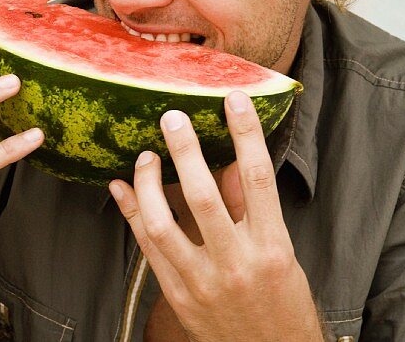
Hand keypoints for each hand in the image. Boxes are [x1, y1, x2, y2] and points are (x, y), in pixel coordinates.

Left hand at [109, 91, 321, 341]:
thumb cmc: (282, 305)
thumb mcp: (283, 256)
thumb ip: (254, 208)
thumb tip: (236, 157)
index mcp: (273, 249)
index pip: (259, 180)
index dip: (245, 135)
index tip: (233, 100)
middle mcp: (237, 264)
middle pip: (204, 196)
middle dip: (184, 151)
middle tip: (171, 116)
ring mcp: (203, 282)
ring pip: (164, 223)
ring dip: (148, 182)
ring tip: (146, 154)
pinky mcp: (177, 295)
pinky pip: (146, 246)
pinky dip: (130, 212)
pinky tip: (121, 186)